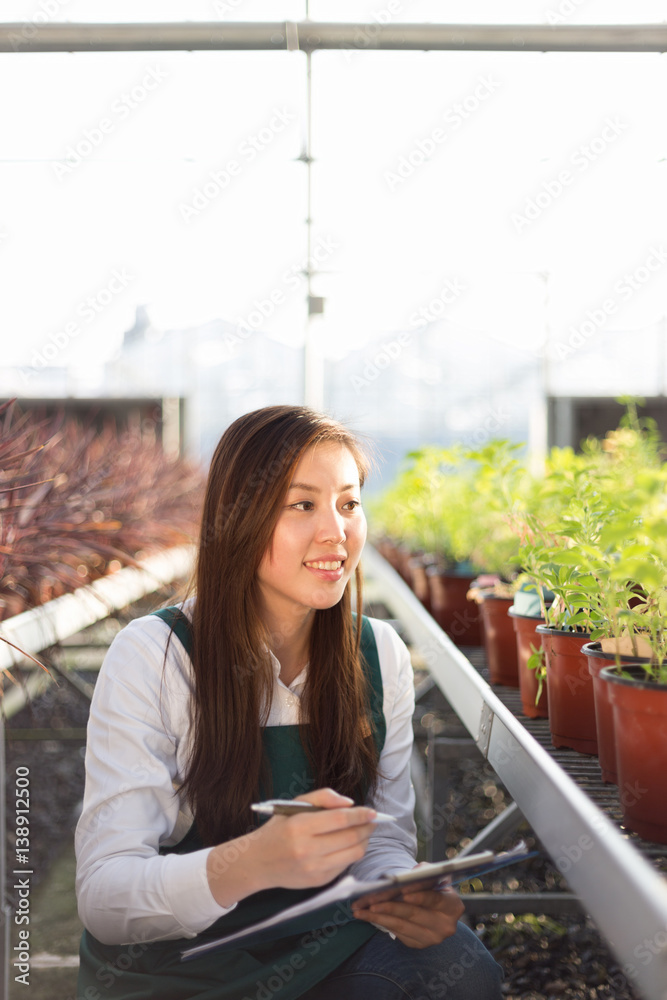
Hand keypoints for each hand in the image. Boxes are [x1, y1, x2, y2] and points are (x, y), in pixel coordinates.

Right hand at [207, 788, 376, 905]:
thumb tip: (349, 803)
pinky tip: (348, 845)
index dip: (361, 815)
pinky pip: (345, 866)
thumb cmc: (278, 829)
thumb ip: (322, 797)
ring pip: (353, 854)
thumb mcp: (294, 805)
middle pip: (350, 837)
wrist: (258, 862)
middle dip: (367, 827)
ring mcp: (314, 869)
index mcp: (300, 827)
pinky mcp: (318, 881)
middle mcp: (307, 850)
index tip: (373, 812)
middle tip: (373, 821)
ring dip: (364, 841)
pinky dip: (352, 853)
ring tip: (364, 832)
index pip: (340, 820)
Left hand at [352, 872, 463, 948]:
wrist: (433, 907)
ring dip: (378, 917)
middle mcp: (445, 925)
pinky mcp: (418, 944)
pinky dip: (381, 923)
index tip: (402, 890)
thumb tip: (413, 873)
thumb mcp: (433, 876)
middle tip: (371, 901)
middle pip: (413, 914)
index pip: (434, 899)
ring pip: (401, 926)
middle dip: (390, 906)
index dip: (418, 895)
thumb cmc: (431, 886)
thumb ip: (425, 871)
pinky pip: (397, 933)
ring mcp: (432, 938)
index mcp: (453, 906)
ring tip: (361, 910)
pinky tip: (367, 916)